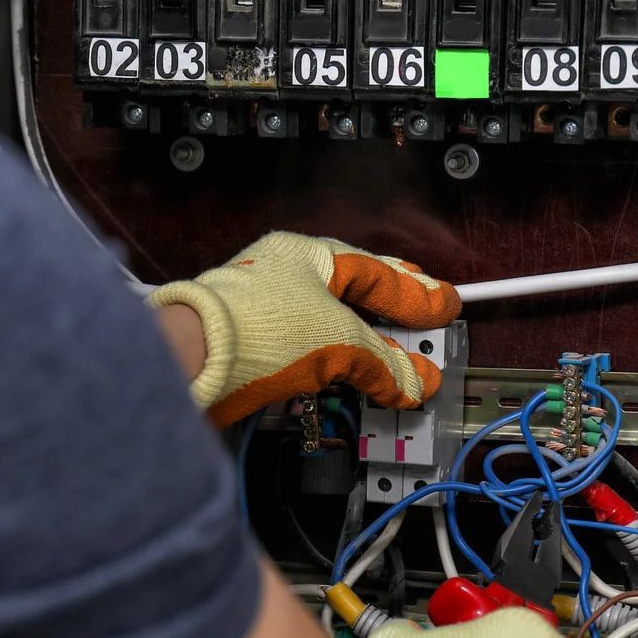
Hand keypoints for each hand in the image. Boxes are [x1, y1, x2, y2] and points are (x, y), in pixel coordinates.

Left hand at [148, 232, 460, 426]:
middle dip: (390, 313)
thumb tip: (415, 381)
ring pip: (325, 324)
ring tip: (392, 363)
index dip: (415, 295)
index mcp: (307, 255)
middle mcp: (283, 274)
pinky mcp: (248, 344)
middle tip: (423, 321)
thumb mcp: (339, 343)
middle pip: (351, 294)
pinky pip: (301, 350)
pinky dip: (331, 364)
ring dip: (362, 345)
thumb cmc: (259, 328)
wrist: (192, 360)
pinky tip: (345, 377)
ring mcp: (262, 308)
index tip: (446, 306)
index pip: (375, 274)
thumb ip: (383, 362)